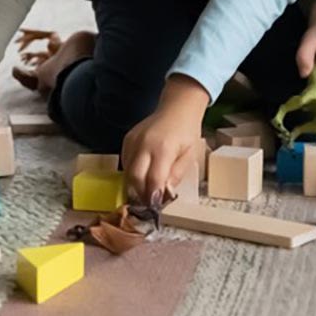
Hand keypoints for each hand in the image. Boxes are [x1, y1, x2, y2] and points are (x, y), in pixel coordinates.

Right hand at [121, 74, 208, 204]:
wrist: (178, 106)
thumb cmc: (187, 131)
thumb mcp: (190, 155)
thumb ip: (176, 175)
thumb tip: (165, 195)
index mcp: (164, 148)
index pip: (153, 180)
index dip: (152, 197)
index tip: (154, 208)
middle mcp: (145, 144)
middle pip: (134, 178)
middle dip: (140, 195)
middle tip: (148, 203)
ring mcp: (133, 140)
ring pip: (127, 172)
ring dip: (135, 185)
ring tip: (147, 190)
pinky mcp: (127, 139)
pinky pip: (125, 162)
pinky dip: (132, 172)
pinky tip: (143, 173)